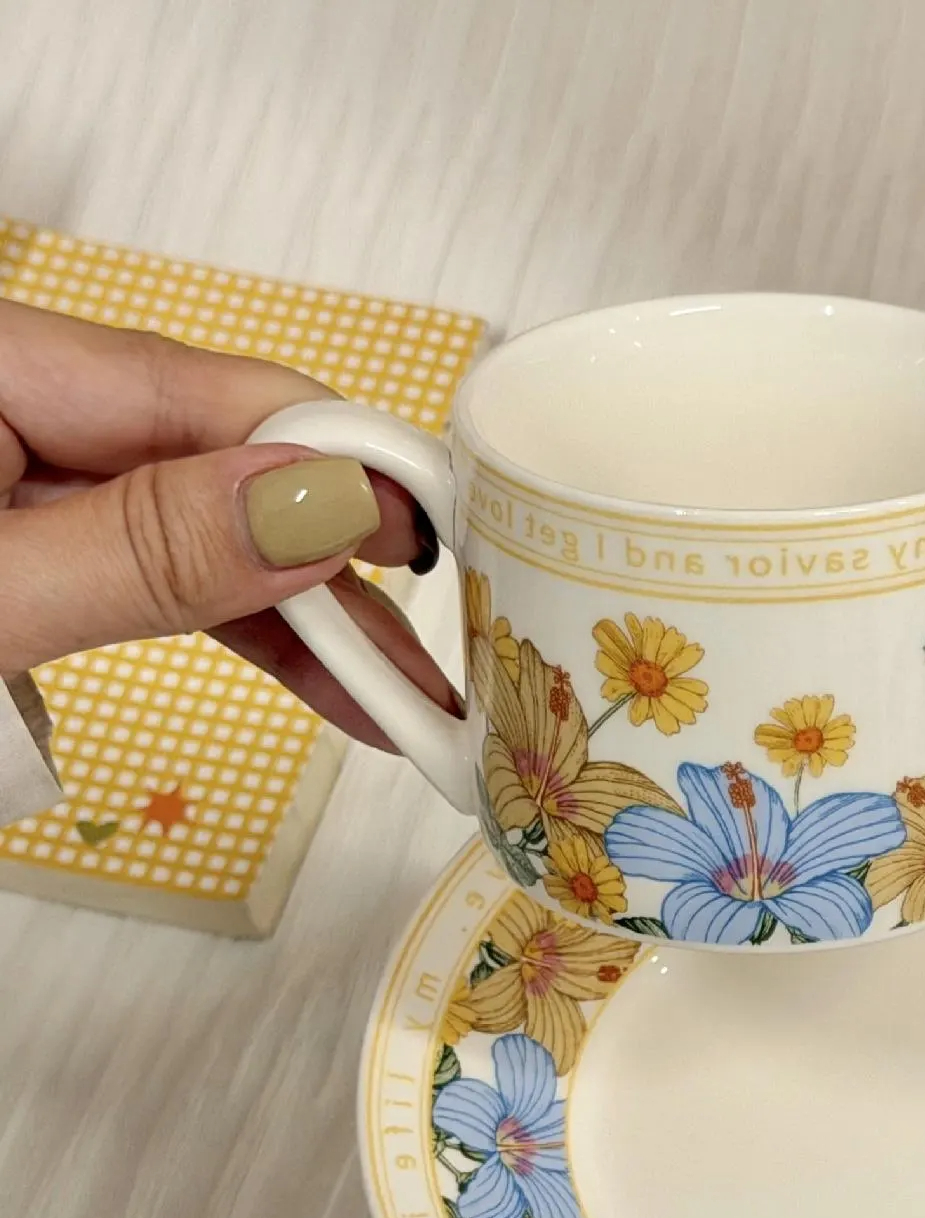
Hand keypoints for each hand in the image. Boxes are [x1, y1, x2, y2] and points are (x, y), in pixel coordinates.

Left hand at [0, 297, 455, 744]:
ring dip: (301, 607)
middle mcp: (20, 396)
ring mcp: (23, 466)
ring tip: (403, 688)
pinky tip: (319, 668)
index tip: (436, 534)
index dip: (338, 457)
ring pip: (200, 521)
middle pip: (220, 457)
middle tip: (450, 622)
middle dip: (337, 547)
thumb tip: (330, 503)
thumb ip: (152, 546)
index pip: (210, 391)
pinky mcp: (29, 530)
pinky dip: (230, 618)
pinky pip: (155, 562)